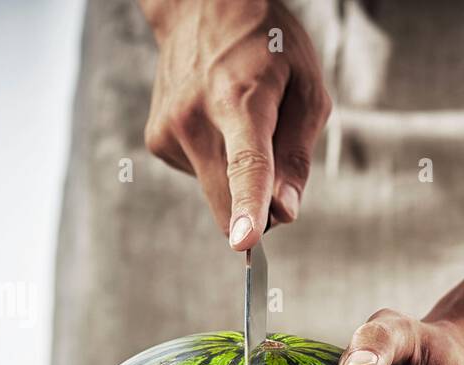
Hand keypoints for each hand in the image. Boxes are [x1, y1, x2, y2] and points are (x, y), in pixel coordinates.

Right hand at [140, 0, 331, 248]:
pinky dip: (217, 164)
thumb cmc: (266, 46)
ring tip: (239, 122)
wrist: (200, 7)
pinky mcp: (156, 142)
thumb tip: (285, 212)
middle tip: (275, 166)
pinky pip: (200, 178)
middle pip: (228, 201)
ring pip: (215, 194)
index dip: (248, 208)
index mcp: (240, 101)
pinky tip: (217, 124)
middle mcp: (194, 118)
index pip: (245, 164)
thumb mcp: (306, 89)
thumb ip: (297, 155)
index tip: (245, 243)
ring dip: (236, 178)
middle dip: (257, 208)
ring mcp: (168, 130)